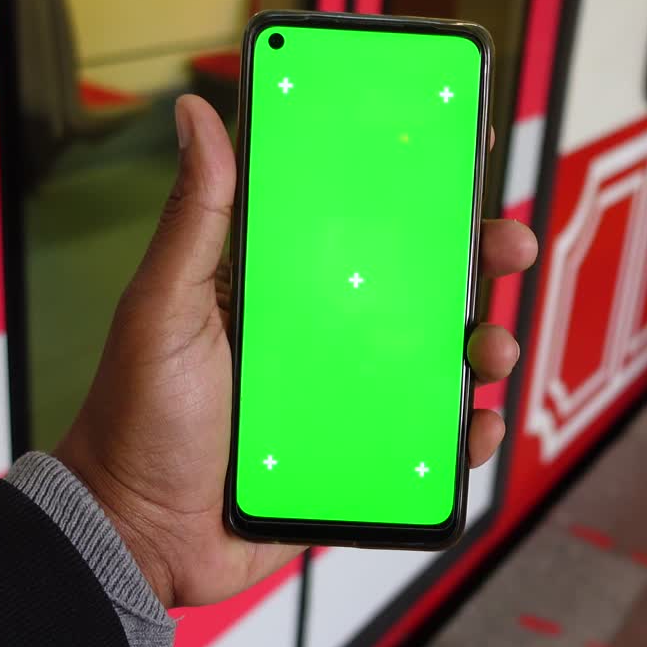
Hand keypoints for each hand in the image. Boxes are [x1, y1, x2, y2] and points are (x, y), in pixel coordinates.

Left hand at [54, 95, 537, 607]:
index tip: (461, 157)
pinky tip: (474, 428)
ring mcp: (348, 397)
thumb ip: (194, 216)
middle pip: (418, 287)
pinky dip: (463, 435)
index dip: (415, 193)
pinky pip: (428, 441)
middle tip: (509, 245)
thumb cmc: (138, 415)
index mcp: (284, 287)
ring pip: (436, 361)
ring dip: (483, 346)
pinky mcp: (360, 456)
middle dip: (476, 262)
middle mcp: (325, 335)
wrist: (138, 531)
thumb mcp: (164, 305)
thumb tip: (194, 115)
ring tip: (492, 350)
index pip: (361, 224)